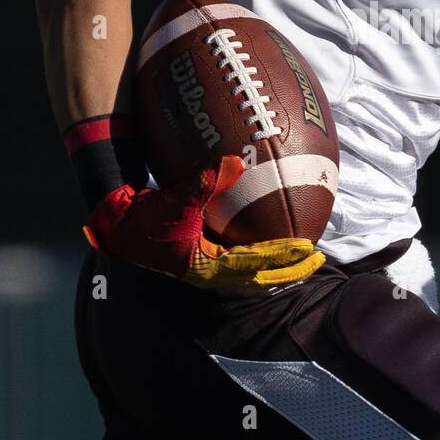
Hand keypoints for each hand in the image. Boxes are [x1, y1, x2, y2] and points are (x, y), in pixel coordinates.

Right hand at [82, 155, 324, 288]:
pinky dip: (263, 254)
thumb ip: (202, 185)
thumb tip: (232, 163)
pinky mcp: (208, 257)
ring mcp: (211, 266)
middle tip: (318, 260)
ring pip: (255, 271)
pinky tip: (274, 240)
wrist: (121, 227)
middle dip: (291, 270)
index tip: (307, 249)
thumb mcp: (173, 202)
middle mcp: (214, 271)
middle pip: (262, 276)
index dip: (283, 258)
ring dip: (279, 265)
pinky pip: (243, 258)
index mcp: (208, 266)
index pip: (256, 265)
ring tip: (304, 256)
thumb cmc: (145, 218)